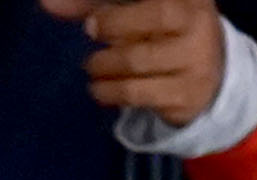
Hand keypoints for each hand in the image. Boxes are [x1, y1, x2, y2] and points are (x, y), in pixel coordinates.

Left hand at [43, 0, 226, 123]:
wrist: (210, 78)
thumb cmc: (163, 34)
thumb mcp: (136, 12)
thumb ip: (94, 5)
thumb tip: (46, 4)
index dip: (120, 9)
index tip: (93, 19)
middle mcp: (199, 21)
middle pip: (156, 16)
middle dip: (114, 25)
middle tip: (91, 32)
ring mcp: (197, 58)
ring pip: (139, 60)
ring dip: (103, 65)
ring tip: (92, 66)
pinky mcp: (186, 94)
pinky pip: (138, 93)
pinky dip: (109, 92)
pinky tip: (98, 89)